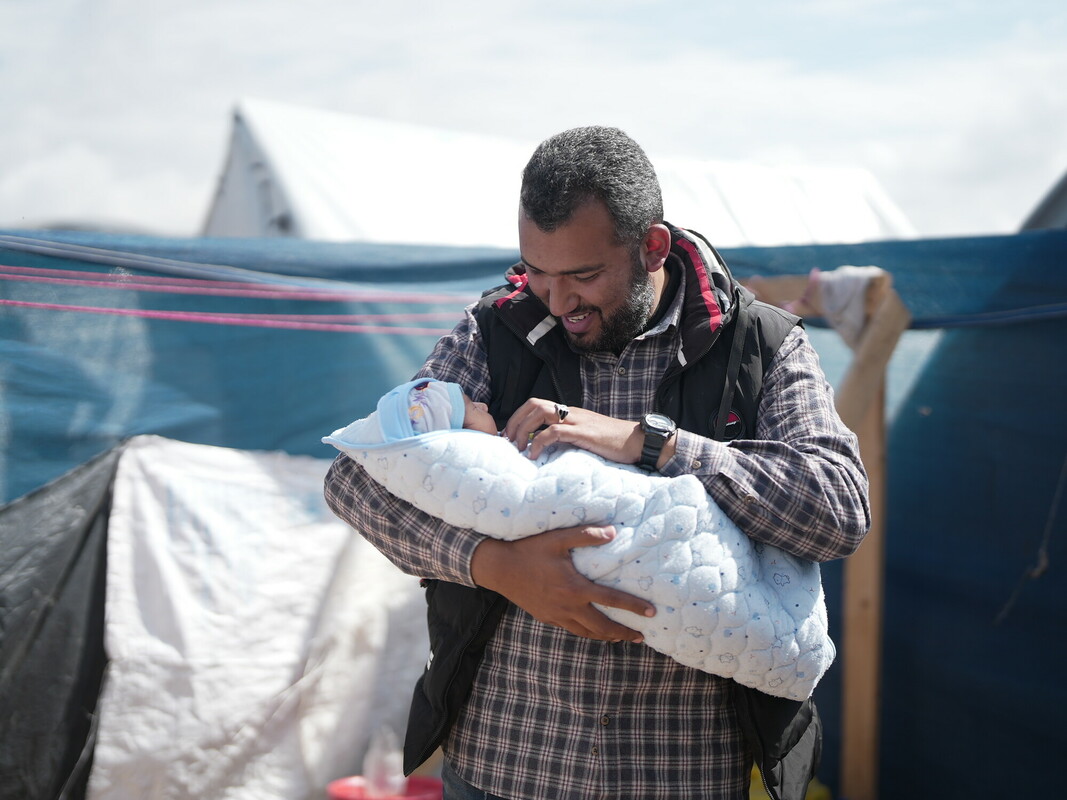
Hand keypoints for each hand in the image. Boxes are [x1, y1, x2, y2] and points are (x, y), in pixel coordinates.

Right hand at [470, 525, 655, 641]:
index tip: (652, 613)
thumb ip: (586, 535)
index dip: (634, 607)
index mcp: (575, 588)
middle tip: (641, 636)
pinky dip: (586, 633)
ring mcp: (556, 615)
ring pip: (586, 633)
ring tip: (620, 638)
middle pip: (602, 626)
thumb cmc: (529, 550)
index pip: (612, 600)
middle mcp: (568, 606)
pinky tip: (591, 630)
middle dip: (623, 632)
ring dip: (606, 637)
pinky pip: (571, 629)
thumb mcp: (558, 538)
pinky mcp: (546, 617)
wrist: (499, 567)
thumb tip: (613, 532)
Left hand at [503, 398, 646, 463]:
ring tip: (518, 449)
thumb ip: (569, 437)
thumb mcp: (586, 437)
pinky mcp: (583, 432)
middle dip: (515, 422)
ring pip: (540, 412)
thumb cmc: (613, 443)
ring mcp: (577, 420)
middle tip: (508, 443)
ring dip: (523, 430)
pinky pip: (554, 431)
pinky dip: (539, 442)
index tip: (510, 436)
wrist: (638, 442)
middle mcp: (571, 411)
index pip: (536, 404)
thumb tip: (548, 449)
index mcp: (570, 412)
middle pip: (533, 404)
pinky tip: (534, 455)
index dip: (518, 417)